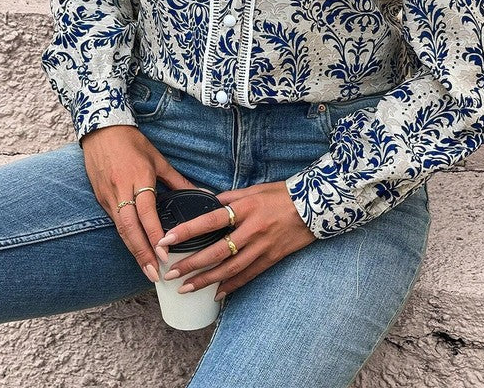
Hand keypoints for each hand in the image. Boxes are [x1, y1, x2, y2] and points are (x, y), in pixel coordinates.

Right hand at [81, 124, 201, 283]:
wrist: (101, 129)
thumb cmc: (133, 142)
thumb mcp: (158, 159)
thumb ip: (178, 180)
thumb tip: (203, 194)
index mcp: (138, 177)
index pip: (146, 212)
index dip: (154, 234)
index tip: (164, 252)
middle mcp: (121, 189)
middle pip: (130, 227)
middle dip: (142, 253)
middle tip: (154, 273)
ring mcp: (107, 195)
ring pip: (120, 229)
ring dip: (133, 250)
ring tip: (146, 269)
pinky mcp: (100, 198)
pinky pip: (114, 222)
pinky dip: (125, 238)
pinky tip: (135, 250)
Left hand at [155, 180, 316, 299]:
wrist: (315, 206)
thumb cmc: (282, 194)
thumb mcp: (255, 189)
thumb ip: (230, 197)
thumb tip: (208, 202)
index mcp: (245, 207)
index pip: (211, 221)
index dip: (188, 231)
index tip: (167, 239)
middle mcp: (252, 229)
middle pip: (217, 251)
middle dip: (192, 264)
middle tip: (171, 274)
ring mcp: (263, 246)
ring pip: (230, 268)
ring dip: (206, 280)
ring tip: (186, 288)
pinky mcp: (272, 258)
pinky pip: (248, 275)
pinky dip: (231, 286)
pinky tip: (216, 294)